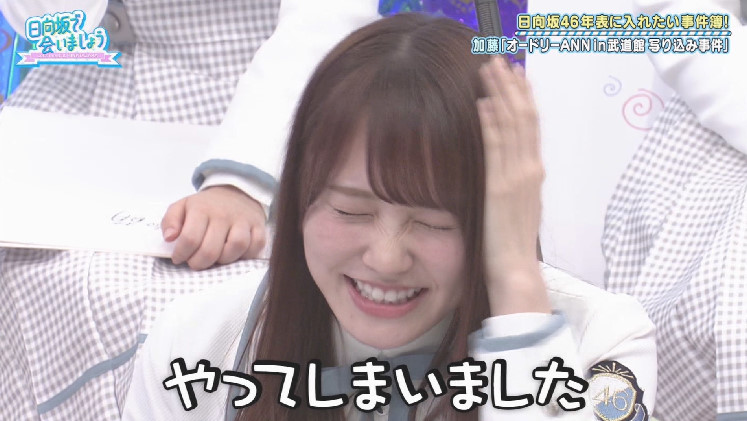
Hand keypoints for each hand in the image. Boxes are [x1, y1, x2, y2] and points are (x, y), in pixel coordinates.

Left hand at [161, 185, 266, 269]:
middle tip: (195, 263)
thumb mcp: (183, 206)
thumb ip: (170, 221)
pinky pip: (256, 245)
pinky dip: (247, 254)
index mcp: (202, 209)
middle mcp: (223, 215)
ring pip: (236, 247)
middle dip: (199, 263)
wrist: (236, 191)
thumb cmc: (206, 206)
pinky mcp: (258, 226)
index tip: (178, 257)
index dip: (181, 254)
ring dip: (224, 260)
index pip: (189, 238)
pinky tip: (235, 254)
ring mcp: (243, 220)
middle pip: (211, 249)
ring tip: (216, 259)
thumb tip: (169, 238)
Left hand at [477, 57, 549, 314]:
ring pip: (513, 126)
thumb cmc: (511, 244)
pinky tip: (483, 103)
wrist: (515, 271)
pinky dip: (491, 123)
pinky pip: (496, 149)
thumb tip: (504, 164)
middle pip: (525, 117)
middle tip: (499, 60)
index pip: (531, 126)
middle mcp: (531, 170)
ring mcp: (517, 178)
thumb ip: (513, 182)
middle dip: (512, 86)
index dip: (523, 97)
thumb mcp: (517, 206)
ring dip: (500, 94)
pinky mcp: (499, 189)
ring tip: (490, 70)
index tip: (515, 74)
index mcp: (534, 173)